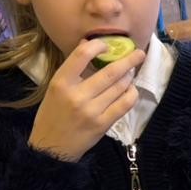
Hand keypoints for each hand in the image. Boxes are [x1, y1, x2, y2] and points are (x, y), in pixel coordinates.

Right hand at [28, 39, 145, 161]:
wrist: (51, 147)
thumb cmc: (52, 114)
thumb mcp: (54, 88)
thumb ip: (71, 68)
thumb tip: (88, 43)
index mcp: (61, 82)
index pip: (82, 55)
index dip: (98, 45)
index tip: (107, 45)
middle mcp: (77, 95)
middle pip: (110, 72)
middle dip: (129, 60)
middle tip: (139, 53)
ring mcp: (92, 110)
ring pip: (120, 87)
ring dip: (129, 77)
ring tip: (131, 73)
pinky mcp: (103, 124)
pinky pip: (125, 104)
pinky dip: (131, 94)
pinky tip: (131, 90)